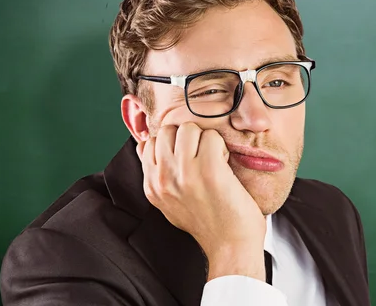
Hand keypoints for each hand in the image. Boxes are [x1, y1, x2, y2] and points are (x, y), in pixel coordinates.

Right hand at [137, 122, 266, 281]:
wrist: (230, 246)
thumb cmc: (208, 223)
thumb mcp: (170, 202)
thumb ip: (157, 175)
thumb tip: (144, 146)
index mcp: (152, 186)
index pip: (147, 143)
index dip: (171, 142)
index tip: (187, 156)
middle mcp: (163, 179)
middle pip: (166, 130)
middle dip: (187, 136)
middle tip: (202, 155)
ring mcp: (185, 173)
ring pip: (188, 128)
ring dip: (205, 138)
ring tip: (214, 158)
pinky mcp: (209, 170)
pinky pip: (212, 137)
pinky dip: (222, 146)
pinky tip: (225, 164)